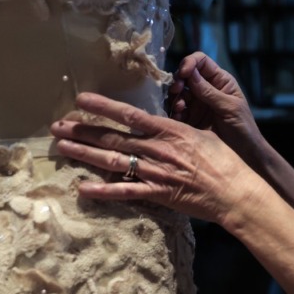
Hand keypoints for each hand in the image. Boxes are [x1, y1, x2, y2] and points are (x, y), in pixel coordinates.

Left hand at [50, 92, 267, 229]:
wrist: (236, 191)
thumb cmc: (225, 161)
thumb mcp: (202, 135)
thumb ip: (177, 130)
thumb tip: (159, 124)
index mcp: (170, 130)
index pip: (130, 115)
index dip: (104, 107)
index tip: (81, 100)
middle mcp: (159, 149)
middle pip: (113, 137)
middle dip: (83, 131)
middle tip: (58, 126)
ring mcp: (156, 172)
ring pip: (113, 160)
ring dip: (85, 154)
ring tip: (63, 148)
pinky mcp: (158, 194)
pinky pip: (125, 192)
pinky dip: (103, 191)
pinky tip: (83, 188)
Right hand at [167, 51, 265, 168]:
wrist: (243, 154)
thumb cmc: (243, 128)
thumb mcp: (229, 108)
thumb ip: (209, 91)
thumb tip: (191, 72)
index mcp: (220, 81)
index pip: (201, 62)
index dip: (190, 63)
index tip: (184, 73)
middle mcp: (206, 89)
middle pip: (185, 76)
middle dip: (178, 81)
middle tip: (176, 90)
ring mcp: (197, 103)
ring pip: (178, 93)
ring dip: (175, 98)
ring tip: (180, 108)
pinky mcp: (190, 118)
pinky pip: (176, 110)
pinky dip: (174, 112)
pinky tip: (179, 117)